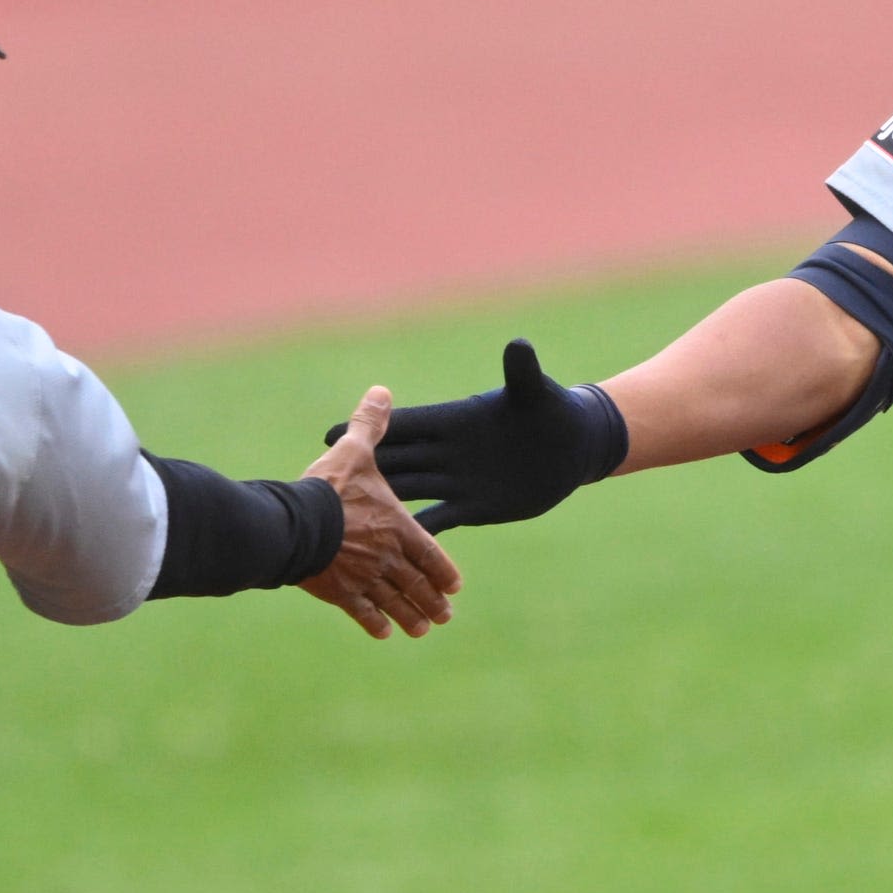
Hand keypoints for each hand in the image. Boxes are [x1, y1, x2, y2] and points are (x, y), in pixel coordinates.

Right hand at [299, 386, 462, 638]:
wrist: (294, 523)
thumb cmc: (329, 486)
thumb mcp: (354, 450)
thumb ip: (371, 425)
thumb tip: (382, 391)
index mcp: (397, 526)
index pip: (430, 552)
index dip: (443, 570)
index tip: (455, 586)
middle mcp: (387, 556)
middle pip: (416, 583)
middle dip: (432, 601)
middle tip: (445, 616)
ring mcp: (364, 577)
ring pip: (394, 602)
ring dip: (410, 616)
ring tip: (422, 630)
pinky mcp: (337, 591)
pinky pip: (360, 611)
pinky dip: (374, 623)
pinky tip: (384, 633)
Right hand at [323, 340, 626, 532]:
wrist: (572, 448)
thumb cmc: (553, 411)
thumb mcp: (535, 392)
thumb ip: (521, 371)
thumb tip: (520, 343)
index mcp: (456, 421)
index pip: (405, 424)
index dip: (371, 428)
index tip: (332, 432)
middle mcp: (449, 452)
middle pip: (397, 459)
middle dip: (362, 469)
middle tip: (320, 480)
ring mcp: (458, 481)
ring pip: (409, 491)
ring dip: (381, 502)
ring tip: (343, 519)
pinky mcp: (474, 506)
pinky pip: (438, 520)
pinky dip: (415, 533)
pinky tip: (389, 550)